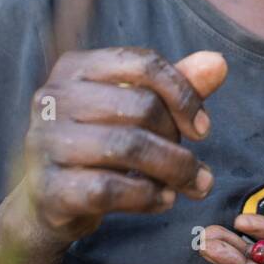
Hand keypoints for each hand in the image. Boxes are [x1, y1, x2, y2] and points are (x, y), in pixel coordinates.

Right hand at [23, 47, 227, 245]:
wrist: (48, 200)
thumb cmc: (99, 144)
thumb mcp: (135, 109)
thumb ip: (176, 86)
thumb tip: (218, 63)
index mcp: (76, 66)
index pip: (144, 63)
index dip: (184, 95)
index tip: (203, 128)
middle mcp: (54, 98)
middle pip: (141, 107)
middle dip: (178, 140)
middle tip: (191, 165)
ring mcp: (46, 142)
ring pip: (129, 148)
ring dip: (173, 170)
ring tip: (190, 184)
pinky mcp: (49, 187)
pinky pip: (110, 189)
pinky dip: (148, 197)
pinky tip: (162, 200)